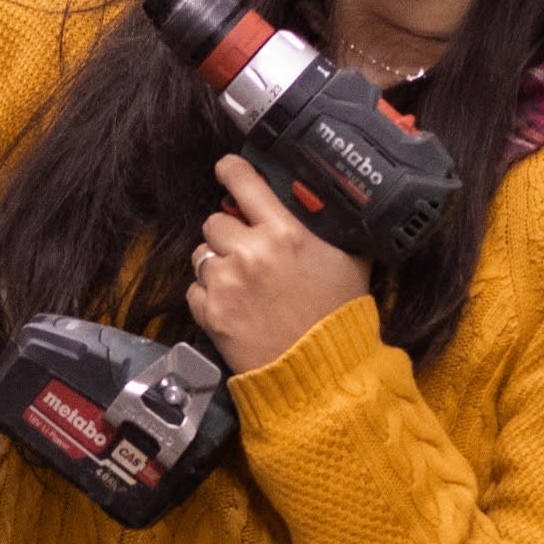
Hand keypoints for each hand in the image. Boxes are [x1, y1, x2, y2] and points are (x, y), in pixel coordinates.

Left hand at [186, 154, 371, 374]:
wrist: (321, 374)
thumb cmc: (338, 317)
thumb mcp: (349, 261)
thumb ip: (330, 229)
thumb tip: (326, 204)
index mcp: (284, 233)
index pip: (243, 182)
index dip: (231, 170)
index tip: (226, 169)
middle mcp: (249, 253)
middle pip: (215, 221)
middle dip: (228, 233)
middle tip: (247, 250)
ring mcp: (225, 284)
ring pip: (201, 255)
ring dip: (216, 263)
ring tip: (242, 282)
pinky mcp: (210, 313)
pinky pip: (194, 289)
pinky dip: (208, 295)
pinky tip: (234, 306)